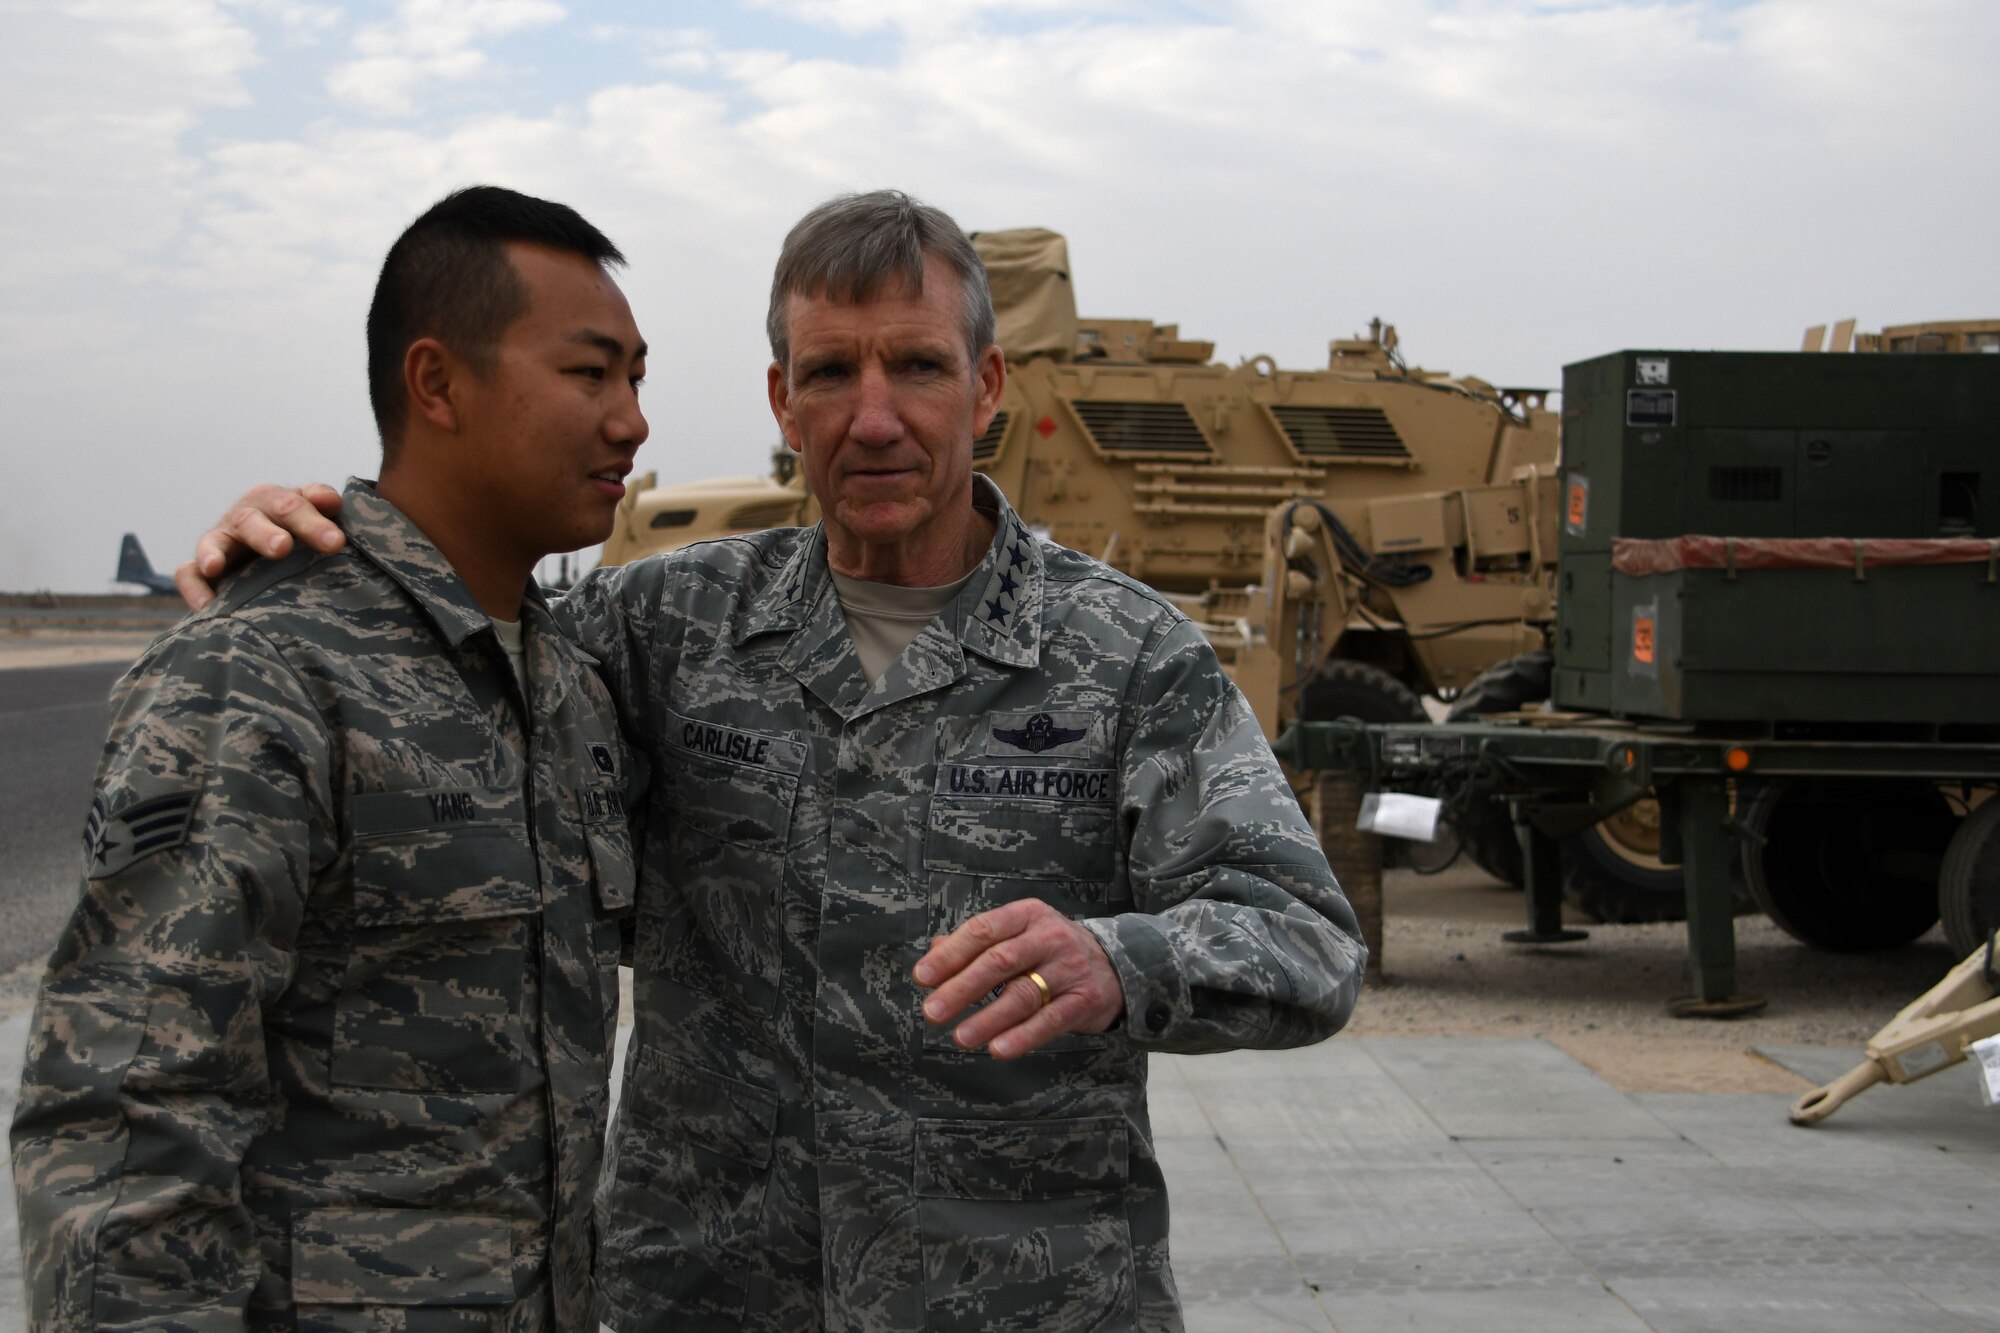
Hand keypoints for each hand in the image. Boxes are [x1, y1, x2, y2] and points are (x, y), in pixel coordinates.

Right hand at [176, 483, 346, 609]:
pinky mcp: (201, 569)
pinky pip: (189, 575)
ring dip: (214, 553)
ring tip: (215, 567)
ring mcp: (220, 541)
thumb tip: (330, 500)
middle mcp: (245, 517)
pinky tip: (206, 605)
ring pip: (214, 542)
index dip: (313, 523)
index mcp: (275, 502)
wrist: (273, 556)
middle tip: (282, 547)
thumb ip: (323, 503)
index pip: (293, 505)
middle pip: (251, 521)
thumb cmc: (304, 533)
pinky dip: (194, 588)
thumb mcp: (315, 515)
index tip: (335, 543)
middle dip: (265, 534)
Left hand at [913, 899, 1124, 1058]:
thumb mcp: (1019, 935)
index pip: (983, 930)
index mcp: (1027, 915)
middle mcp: (1049, 937)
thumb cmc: (1050, 952)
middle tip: (932, 1012)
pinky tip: (998, 1049)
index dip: (950, 955)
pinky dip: (1023, 1036)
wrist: (1116, 966)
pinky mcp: (1084, 1000)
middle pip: (999, 962)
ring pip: (1022, 994)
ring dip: (988, 1018)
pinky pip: (1050, 1020)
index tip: (922, 978)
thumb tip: (933, 952)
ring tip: (960, 1038)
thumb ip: (978, 944)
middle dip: (961, 988)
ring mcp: (1069, 968)